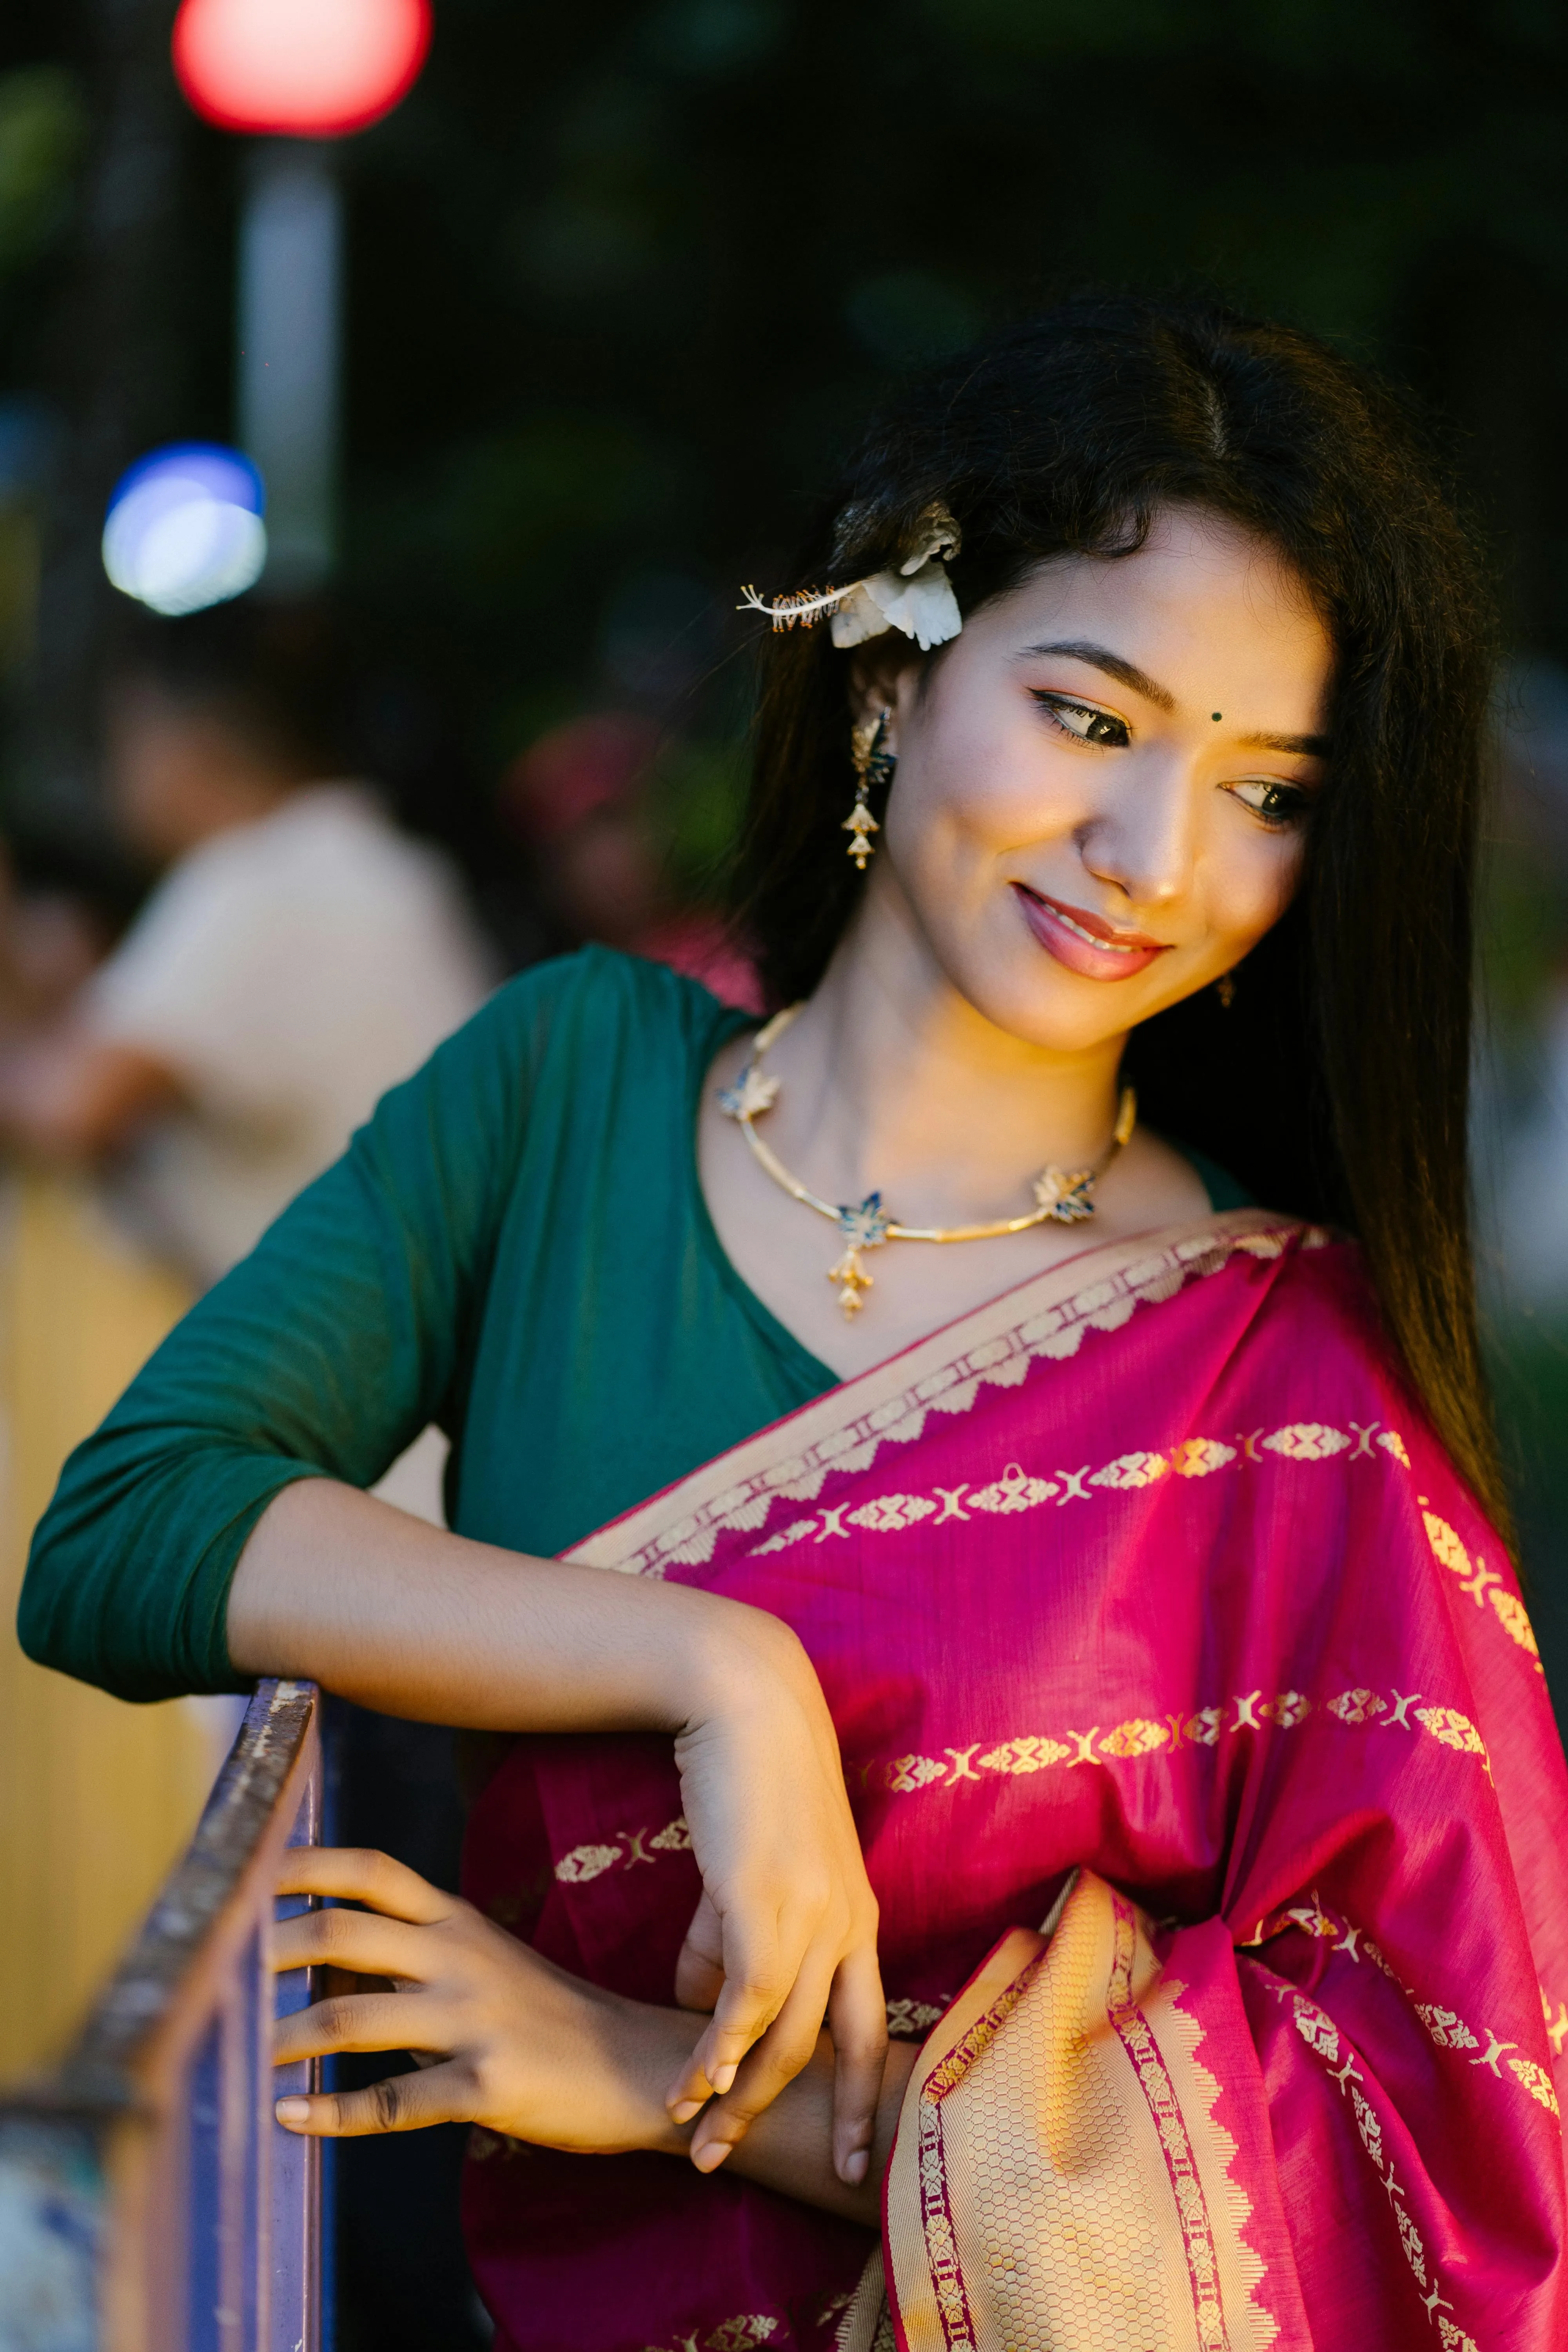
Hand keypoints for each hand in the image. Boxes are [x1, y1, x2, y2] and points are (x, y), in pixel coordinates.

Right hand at [231, 1479, 885, 2180]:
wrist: (740, 1697)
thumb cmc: (742, 1778)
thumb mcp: (741, 1871)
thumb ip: (722, 1936)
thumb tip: (695, 2000)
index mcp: (856, 1915)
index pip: (867, 2027)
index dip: (860, 2097)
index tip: (849, 2158)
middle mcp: (849, 1922)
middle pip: (840, 2048)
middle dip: (806, 2119)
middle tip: (746, 2167)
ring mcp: (814, 1912)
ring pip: (784, 2035)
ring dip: (735, 2094)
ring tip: (692, 2137)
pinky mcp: (767, 1899)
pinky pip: (746, 2000)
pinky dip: (716, 2050)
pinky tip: (688, 2083)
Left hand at [271, 1847, 693, 2149]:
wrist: (637, 2068)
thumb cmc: (546, 2015)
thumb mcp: (481, 1962)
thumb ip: (409, 1953)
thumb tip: (316, 1954)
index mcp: (457, 1921)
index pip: (373, 1870)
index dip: (307, 1865)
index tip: (250, 1871)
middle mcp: (459, 1957)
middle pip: (344, 1932)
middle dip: (273, 1949)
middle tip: (221, 1972)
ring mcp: (473, 2020)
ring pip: (351, 2018)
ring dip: (283, 2038)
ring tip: (241, 2055)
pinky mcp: (486, 2086)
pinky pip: (391, 2103)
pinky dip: (330, 2113)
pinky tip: (290, 2117)